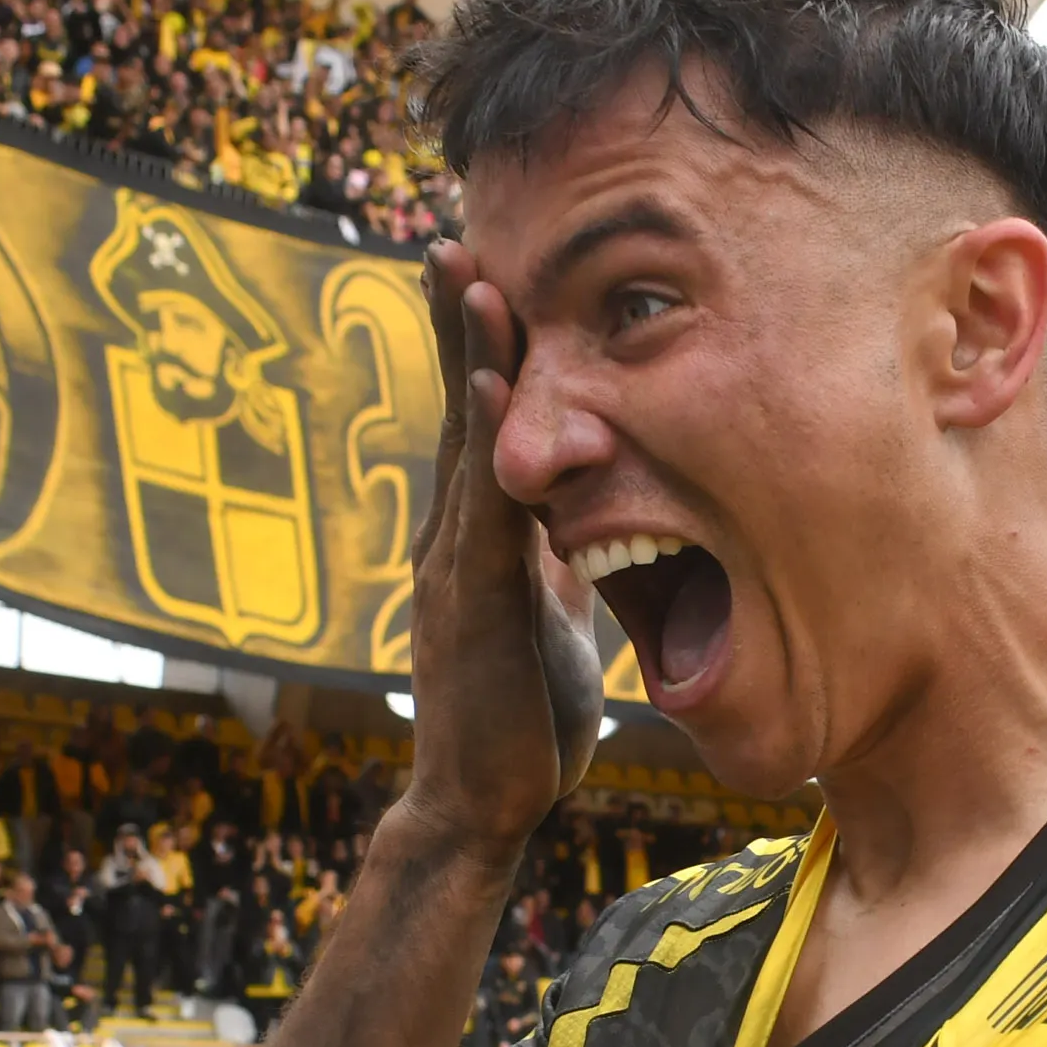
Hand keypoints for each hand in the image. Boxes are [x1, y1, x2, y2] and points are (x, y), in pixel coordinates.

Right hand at [397, 242, 599, 863]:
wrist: (482, 805)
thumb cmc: (522, 716)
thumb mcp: (554, 619)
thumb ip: (562, 562)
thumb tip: (595, 517)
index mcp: (476, 538)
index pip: (480, 427)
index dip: (482, 352)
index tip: (485, 275)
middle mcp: (452, 539)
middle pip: (457, 412)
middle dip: (455, 326)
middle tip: (450, 241)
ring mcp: (454, 569)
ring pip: (462, 446)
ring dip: (467, 360)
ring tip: (466, 277)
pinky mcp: (475, 606)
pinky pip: (484, 512)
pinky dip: (487, 445)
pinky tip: (493, 388)